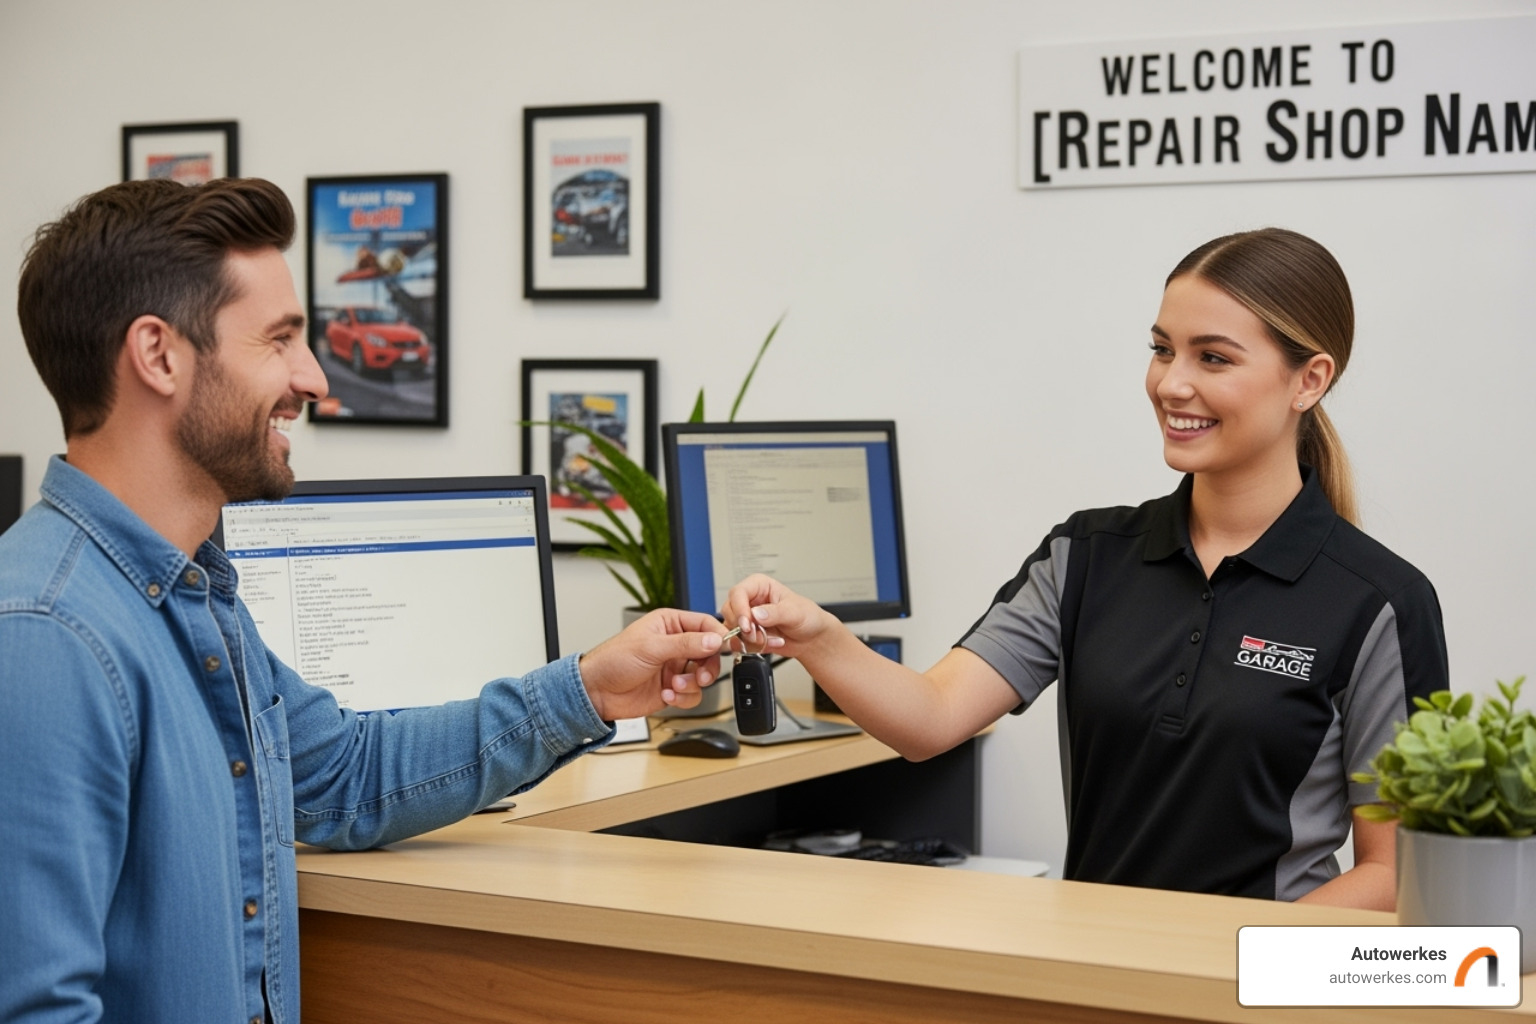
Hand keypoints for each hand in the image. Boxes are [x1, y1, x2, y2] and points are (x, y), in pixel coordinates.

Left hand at [578, 609, 726, 720]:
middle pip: (710, 653)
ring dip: (691, 684)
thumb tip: (714, 640)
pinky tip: (666, 694)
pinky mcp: (673, 688)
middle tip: (701, 675)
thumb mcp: (651, 647)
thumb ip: (686, 644)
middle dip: (707, 666)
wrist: (596, 692)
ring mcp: (675, 667)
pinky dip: (683, 697)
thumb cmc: (614, 660)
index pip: (705, 625)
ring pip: (703, 676)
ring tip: (673, 685)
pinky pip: (693, 694)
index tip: (725, 648)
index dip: (718, 636)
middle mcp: (676, 645)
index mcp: (670, 624)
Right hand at [720, 574, 831, 657]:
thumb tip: (756, 614)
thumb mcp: (794, 611)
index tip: (747, 624)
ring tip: (769, 639)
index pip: (738, 593)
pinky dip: (752, 647)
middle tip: (758, 635)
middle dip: (743, 627)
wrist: (812, 638)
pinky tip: (769, 643)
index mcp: (759, 586)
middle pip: (729, 612)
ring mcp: (747, 619)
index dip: (739, 609)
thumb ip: (775, 612)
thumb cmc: (807, 616)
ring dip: (749, 639)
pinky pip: (738, 643)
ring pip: (731, 629)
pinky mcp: (747, 635)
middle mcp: (749, 601)